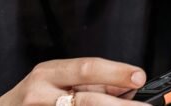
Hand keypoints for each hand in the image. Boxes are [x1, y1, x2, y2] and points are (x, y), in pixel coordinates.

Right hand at [0, 57, 149, 104]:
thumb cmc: (30, 99)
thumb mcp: (55, 82)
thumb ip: (90, 82)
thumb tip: (126, 85)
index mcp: (48, 74)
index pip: (86, 68)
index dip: (115, 72)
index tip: (140, 76)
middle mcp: (40, 94)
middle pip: (86, 99)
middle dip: (120, 105)